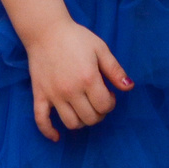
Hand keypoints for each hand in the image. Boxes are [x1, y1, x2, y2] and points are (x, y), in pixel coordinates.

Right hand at [24, 20, 130, 139]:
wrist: (46, 30)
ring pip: (71, 123)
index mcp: (88, 79)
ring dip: (81, 122)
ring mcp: (54, 95)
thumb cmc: (76, 38)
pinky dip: (48, 132)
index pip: (104, 106)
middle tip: (98, 101)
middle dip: (99, 113)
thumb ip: (115, 70)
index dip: (110, 104)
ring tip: (84, 109)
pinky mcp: (39, 95)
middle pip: (90, 118)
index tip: (109, 94)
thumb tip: (129, 87)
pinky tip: (57, 137)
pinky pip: (41, 120)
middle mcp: (71, 91)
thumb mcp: (100, 48)